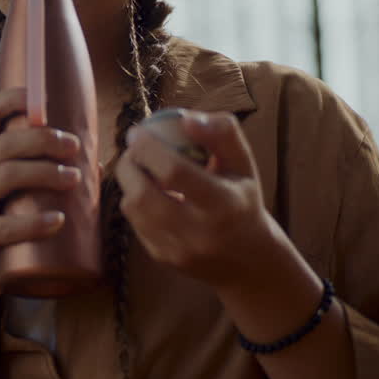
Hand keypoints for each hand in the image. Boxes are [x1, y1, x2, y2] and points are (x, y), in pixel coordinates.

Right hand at [0, 88, 83, 297]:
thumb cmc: (2, 221)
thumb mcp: (11, 190)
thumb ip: (39, 168)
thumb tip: (94, 160)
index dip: (14, 98)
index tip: (45, 99)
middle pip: (6, 143)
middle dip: (45, 139)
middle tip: (75, 147)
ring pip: (7, 175)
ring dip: (47, 173)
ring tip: (74, 179)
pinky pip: (6, 226)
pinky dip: (36, 223)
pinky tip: (59, 221)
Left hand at [114, 110, 283, 289]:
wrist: (249, 259)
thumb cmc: (242, 200)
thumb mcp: (243, 164)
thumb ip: (222, 133)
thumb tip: (187, 118)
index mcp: (223, 204)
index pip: (173, 172)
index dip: (148, 148)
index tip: (138, 132)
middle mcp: (199, 232)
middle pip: (142, 194)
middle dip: (129, 165)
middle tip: (133, 150)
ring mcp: (178, 250)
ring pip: (133, 209)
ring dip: (129, 183)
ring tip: (141, 169)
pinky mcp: (163, 259)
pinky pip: (134, 224)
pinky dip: (135, 203)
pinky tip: (150, 193)